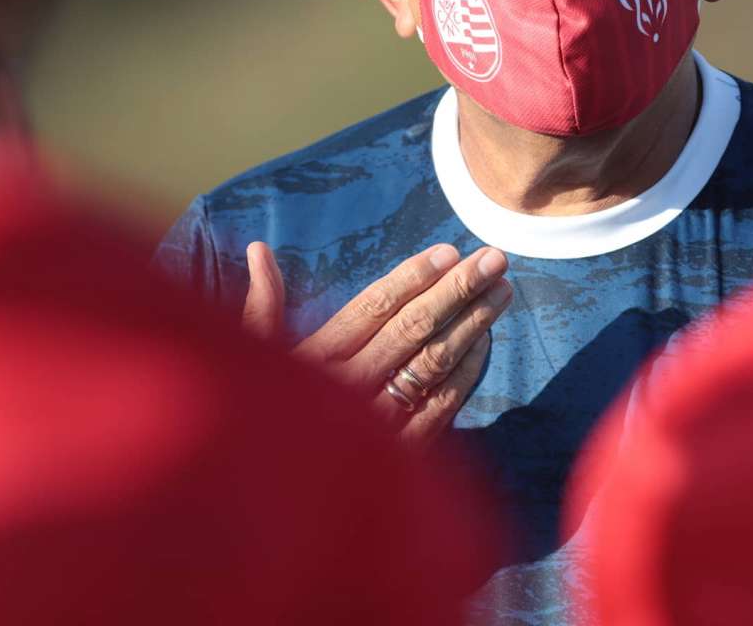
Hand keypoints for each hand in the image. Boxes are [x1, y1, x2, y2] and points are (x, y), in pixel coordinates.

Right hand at [243, 241, 511, 446]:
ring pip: (434, 362)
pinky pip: (442, 405)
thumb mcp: (251, 360)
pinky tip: (486, 341)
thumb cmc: (257, 419)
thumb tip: (256, 247)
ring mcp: (377, 421)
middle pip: (412, 328)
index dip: (413, 277)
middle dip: (458, 289)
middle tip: (495, 259)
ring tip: (502, 291)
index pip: (373, 307)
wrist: (270, 505)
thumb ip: (262, 304)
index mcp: (314, 358)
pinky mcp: (399, 453)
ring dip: (472, 323)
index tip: (449, 251)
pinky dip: (467, 371)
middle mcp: (348, 386)